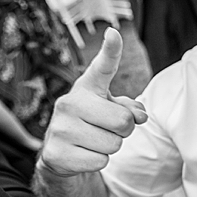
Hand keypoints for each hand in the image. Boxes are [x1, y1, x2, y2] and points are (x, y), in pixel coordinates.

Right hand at [38, 28, 147, 176]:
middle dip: (124, 131)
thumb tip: (140, 115)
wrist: (61, 155)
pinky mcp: (56, 154)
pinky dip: (98, 163)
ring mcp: (59, 128)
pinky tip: (83, 155)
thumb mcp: (111, 112)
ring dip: (110, 148)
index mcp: (86, 88)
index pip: (103, 67)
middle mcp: (69, 103)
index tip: (114, 33)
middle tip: (108, 130)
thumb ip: (130, 109)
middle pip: (124, 121)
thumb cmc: (92, 126)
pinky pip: (100, 162)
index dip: (111, 50)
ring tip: (93, 142)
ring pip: (113, 145)